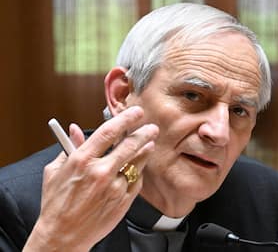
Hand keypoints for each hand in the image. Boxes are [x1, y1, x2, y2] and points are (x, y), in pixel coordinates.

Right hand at [23, 106, 158, 251]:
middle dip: (144, 132)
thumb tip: (75, 130)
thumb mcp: (56, 171)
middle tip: (152, 127)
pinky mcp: (123, 200)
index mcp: (82, 160)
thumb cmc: (56, 204)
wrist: (63, 235)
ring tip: (150, 143)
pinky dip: (139, 171)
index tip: (135, 112)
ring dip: (146, 150)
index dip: (125, 118)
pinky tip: (139, 166)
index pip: (108, 132)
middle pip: (130, 145)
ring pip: (137, 162)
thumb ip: (69, 148)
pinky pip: (137, 180)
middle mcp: (100, 172)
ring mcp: (114, 187)